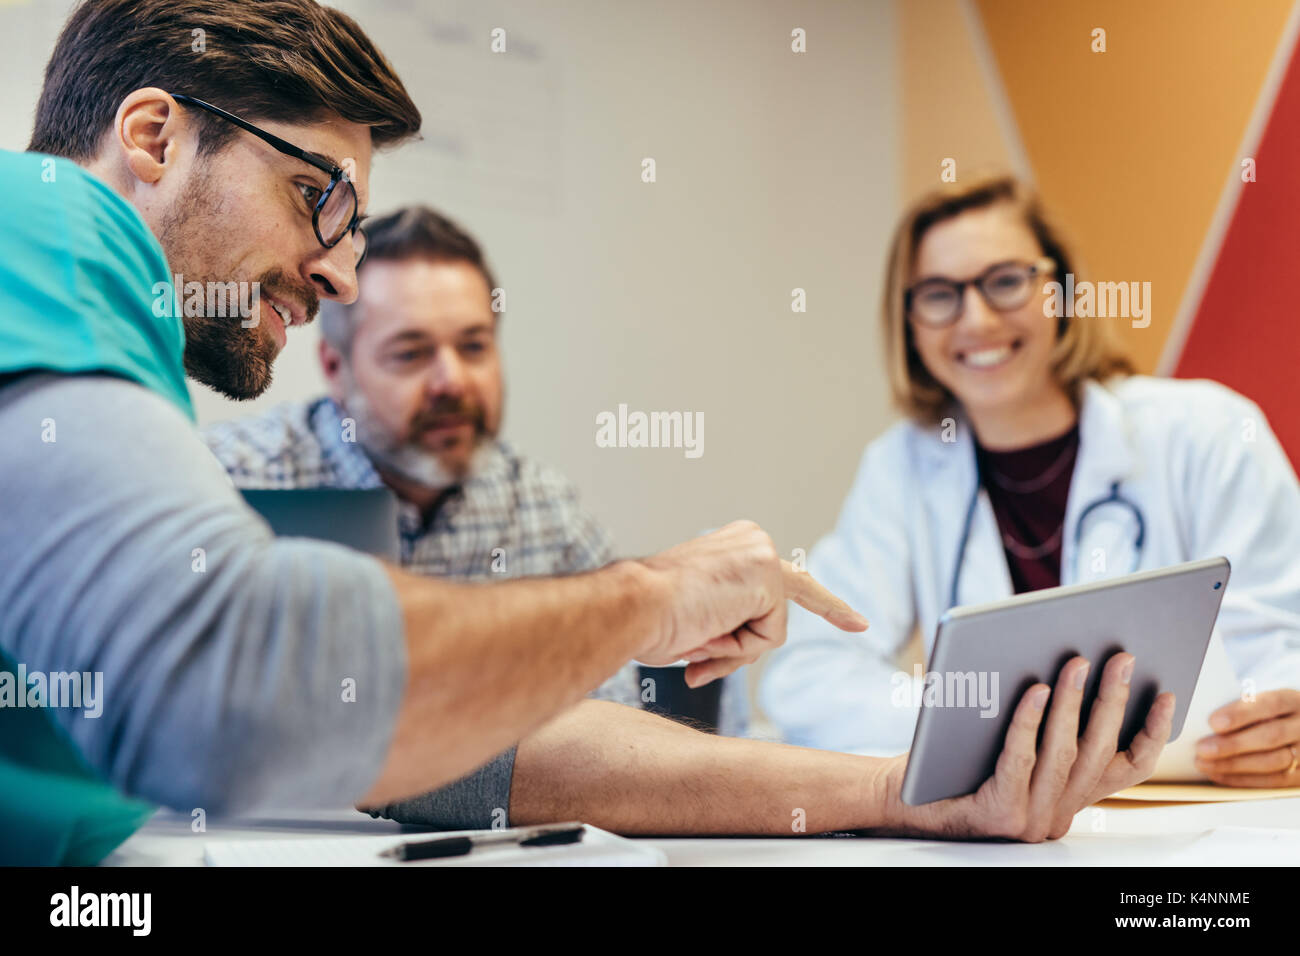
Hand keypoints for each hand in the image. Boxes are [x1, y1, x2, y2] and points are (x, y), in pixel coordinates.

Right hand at [635, 519, 867, 685]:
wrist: (632, 606)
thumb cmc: (647, 617)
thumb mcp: (693, 620)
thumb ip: (719, 630)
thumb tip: (706, 667)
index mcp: (732, 546)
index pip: (786, 580)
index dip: (825, 604)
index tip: (858, 624)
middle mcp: (752, 541)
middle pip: (781, 608)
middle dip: (793, 626)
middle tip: (845, 629)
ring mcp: (763, 554)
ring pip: (769, 629)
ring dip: (732, 648)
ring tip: (694, 633)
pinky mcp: (769, 576)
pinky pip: (768, 638)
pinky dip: (736, 648)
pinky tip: (707, 628)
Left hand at [881, 653, 1174, 841]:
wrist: (901, 801)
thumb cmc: (955, 764)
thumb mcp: (1010, 749)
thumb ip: (1047, 730)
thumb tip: (1078, 667)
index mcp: (1069, 801)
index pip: (1127, 771)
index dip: (1152, 734)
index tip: (1169, 693)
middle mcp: (1056, 815)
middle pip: (1099, 754)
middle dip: (1115, 701)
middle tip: (1123, 657)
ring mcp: (1029, 819)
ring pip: (1065, 754)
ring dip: (1077, 703)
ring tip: (1080, 660)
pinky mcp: (997, 813)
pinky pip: (1020, 758)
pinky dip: (1030, 720)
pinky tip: (1037, 688)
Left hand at [1195, 689, 1299, 787]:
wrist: (1298, 730)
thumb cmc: (1270, 714)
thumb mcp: (1264, 703)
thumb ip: (1243, 708)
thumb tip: (1206, 721)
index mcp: (1293, 701)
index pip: (1269, 704)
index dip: (1241, 714)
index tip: (1213, 722)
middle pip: (1270, 736)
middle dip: (1233, 744)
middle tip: (1202, 748)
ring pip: (1272, 761)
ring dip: (1234, 765)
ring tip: (1204, 763)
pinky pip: (1274, 781)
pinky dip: (1243, 779)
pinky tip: (1218, 775)